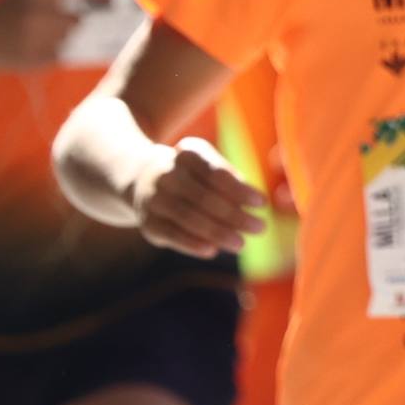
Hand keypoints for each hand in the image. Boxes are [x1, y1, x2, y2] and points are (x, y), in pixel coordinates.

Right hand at [0, 0, 99, 69]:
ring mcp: (36, 39)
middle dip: (66, 22)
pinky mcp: (34, 60)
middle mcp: (38, 15)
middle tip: (45, 22)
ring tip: (31, 35)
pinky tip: (28, 47)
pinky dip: (48, 53)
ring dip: (56, 37)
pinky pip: (57, 55)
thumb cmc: (1, 10)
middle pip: (75, 20)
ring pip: (66, 39)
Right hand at [127, 138, 266, 258]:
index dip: (239, 190)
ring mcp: (153, 198)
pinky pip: (172, 234)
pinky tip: (213, 251)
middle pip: (203, 197)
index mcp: (187, 153)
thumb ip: (230, 182)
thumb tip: (255, 204)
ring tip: (241, 243)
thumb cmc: (192, 176)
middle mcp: (166, 173)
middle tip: (259, 227)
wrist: (143, 181)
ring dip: (218, 232)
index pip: (215, 173)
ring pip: (188, 217)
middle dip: (235, 215)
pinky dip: (192, 243)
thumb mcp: (209, 168)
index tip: (262, 203)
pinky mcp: (147, 222)